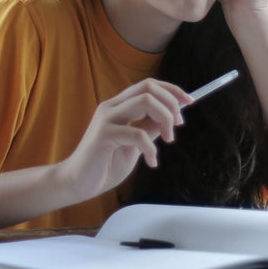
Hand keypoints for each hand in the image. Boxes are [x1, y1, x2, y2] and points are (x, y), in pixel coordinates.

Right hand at [59, 79, 192, 201]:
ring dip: (165, 119)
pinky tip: (151, 162)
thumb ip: (148, 129)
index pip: (149, 85)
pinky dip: (151, 148)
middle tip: (178, 125)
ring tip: (169, 139)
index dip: (172, 90)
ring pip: (146, 101)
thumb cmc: (104, 165)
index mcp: (118, 106)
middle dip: (171, 103)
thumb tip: (169, 118)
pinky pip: (137, 133)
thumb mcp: (134, 145)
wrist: (78, 183)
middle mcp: (111, 107)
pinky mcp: (104, 135)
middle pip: (149, 88)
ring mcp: (106, 119)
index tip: (189, 102)